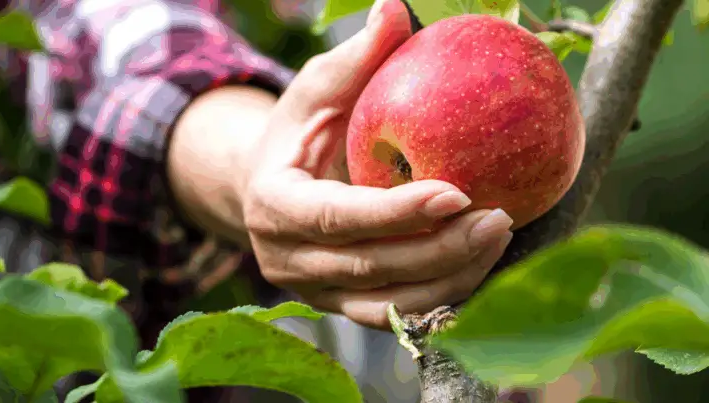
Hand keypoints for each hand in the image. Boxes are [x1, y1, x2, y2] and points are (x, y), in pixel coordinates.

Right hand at [240, 0, 513, 329]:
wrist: (266, 189)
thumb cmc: (297, 133)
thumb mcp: (316, 91)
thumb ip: (353, 61)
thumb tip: (396, 8)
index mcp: (273, 205)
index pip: (334, 217)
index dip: (394, 212)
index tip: (457, 192)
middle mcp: (286, 259)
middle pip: (370, 266)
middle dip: (438, 249)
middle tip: (499, 218)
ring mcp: (314, 290)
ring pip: (388, 302)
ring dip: (450, 277)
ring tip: (500, 237)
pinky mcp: (341, 305)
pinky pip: (395, 313)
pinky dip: (441, 297)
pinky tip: (481, 267)